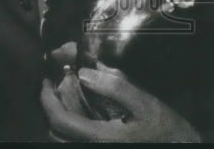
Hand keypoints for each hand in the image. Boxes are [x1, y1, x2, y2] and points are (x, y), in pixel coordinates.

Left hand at [41, 63, 200, 141]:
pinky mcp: (104, 148)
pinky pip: (77, 141)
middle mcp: (93, 147)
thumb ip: (115, 88)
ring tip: (65, 99)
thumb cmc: (168, 132)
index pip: (59, 120)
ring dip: (60, 119)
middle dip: (51, 108)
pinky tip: (81, 114)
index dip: (46, 99)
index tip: (45, 79)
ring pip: (64, 140)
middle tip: (54, 87)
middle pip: (55, 132)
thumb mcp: (146, 105)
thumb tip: (83, 73)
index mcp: (100, 138)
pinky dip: (71, 128)